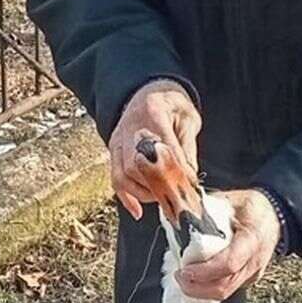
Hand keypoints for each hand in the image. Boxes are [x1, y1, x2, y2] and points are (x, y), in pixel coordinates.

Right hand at [109, 83, 201, 219]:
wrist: (147, 91)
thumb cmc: (171, 104)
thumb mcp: (188, 119)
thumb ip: (187, 147)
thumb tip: (189, 178)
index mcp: (153, 113)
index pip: (162, 148)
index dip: (175, 172)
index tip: (189, 188)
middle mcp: (130, 127)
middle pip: (137, 165)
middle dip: (157, 186)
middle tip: (176, 198)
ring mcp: (118, 139)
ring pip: (124, 175)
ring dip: (145, 193)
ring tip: (163, 198)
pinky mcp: (113, 149)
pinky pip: (115, 178)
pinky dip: (126, 197)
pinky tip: (138, 211)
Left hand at [175, 188, 280, 301]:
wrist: (275, 214)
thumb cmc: (252, 206)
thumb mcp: (229, 200)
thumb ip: (206, 210)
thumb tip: (180, 216)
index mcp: (252, 239)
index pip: (228, 264)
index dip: (204, 271)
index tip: (184, 269)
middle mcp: (255, 261)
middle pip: (225, 286)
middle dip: (197, 287)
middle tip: (179, 276)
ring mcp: (253, 273)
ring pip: (226, 292)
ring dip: (201, 291)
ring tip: (184, 279)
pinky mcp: (249, 278)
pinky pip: (228, 289)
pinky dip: (209, 288)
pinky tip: (196, 279)